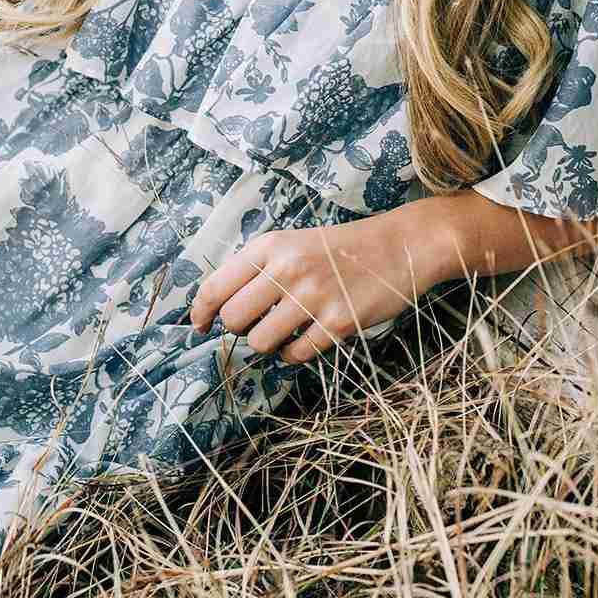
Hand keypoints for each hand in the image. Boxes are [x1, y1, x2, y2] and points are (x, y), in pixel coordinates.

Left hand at [188, 213, 448, 365]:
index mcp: (270, 246)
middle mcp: (287, 269)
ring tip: (284, 331)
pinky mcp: (338, 322)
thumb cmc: (336, 249)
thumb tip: (218, 308)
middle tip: (256, 324)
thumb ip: (256, 269)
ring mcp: (313, 296)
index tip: (199, 326)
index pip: (216, 286)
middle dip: (238, 329)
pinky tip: (304, 339)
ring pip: (261, 342)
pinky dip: (293, 354)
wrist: (397, 247)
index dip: (201, 312)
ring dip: (267, 344)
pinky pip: (296, 354)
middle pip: (234, 319)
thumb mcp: (291, 242)